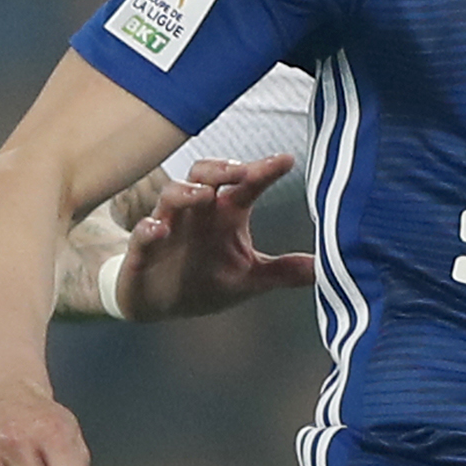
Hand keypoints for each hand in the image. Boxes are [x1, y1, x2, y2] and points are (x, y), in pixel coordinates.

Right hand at [116, 156, 317, 321]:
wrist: (158, 304)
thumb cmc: (203, 279)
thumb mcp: (249, 280)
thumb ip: (284, 271)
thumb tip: (325, 269)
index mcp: (224, 215)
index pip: (246, 186)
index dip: (263, 171)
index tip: (286, 160)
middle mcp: (196, 213)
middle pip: (204, 175)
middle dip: (220, 169)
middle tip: (241, 170)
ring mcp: (167, 228)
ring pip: (171, 196)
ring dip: (186, 192)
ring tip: (204, 195)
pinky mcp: (142, 252)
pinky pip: (141, 235)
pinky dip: (148, 230)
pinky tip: (158, 229)